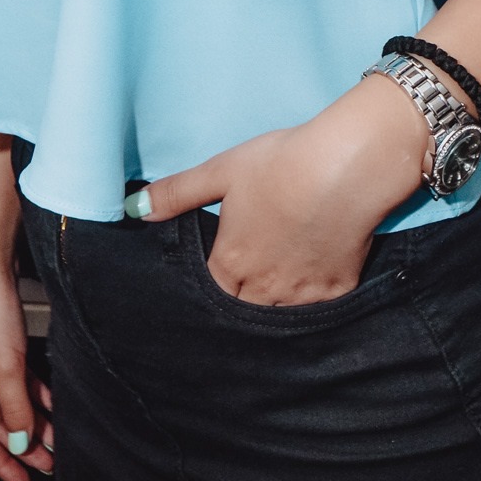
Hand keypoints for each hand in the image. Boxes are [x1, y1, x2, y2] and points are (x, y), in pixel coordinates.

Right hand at [0, 252, 52, 480]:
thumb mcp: (7, 368)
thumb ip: (16, 409)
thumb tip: (21, 445)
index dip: (2, 465)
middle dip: (24, 447)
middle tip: (50, 466)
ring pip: (12, 406)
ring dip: (34, 423)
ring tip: (58, 441)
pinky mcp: (3, 349)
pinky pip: (21, 384)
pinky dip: (37, 396)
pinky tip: (55, 407)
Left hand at [133, 79, 430, 305]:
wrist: (346, 167)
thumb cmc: (281, 164)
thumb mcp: (221, 170)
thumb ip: (176, 193)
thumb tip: (134, 209)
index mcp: (231, 265)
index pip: (210, 295)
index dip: (210, 287)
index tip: (217, 276)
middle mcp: (263, 290)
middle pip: (242, 311)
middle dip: (240, 302)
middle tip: (247, 280)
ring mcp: (302, 296)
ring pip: (278, 316)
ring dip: (272, 306)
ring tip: (276, 281)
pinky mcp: (337, 292)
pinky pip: (317, 311)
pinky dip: (310, 301)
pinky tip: (312, 280)